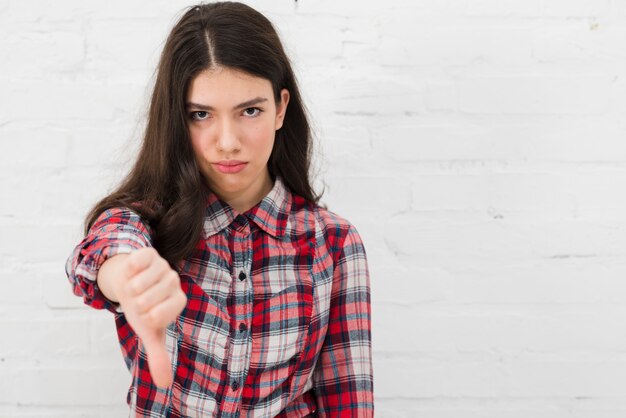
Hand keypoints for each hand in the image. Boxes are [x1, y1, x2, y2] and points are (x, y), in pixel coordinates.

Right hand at [114, 247, 186, 387]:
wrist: (128, 283)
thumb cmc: (141, 310)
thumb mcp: (148, 332)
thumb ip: (158, 355)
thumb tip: (164, 385)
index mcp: (178, 301)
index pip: (161, 314)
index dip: (146, 317)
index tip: (145, 315)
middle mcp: (174, 282)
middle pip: (149, 297)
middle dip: (136, 303)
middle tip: (137, 301)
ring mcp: (163, 266)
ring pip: (141, 280)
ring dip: (130, 288)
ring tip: (133, 288)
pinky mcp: (150, 253)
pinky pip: (138, 260)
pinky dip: (130, 269)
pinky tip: (131, 272)